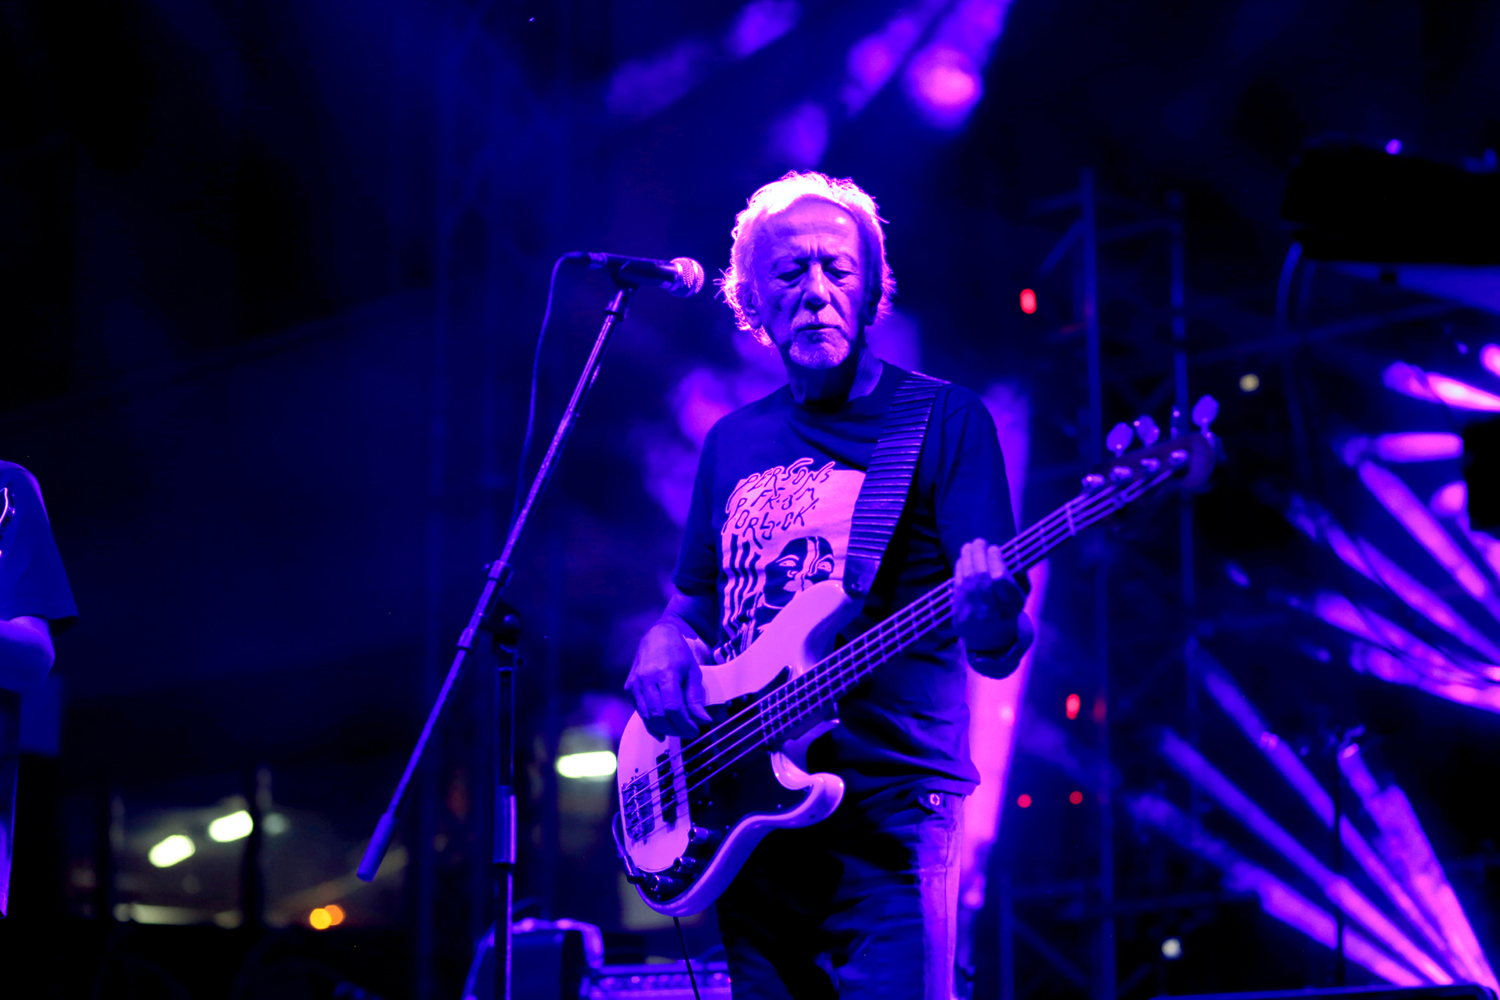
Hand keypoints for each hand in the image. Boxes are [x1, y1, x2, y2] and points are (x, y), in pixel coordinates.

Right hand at [625, 621, 712, 740]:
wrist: (657, 637)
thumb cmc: (678, 653)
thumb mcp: (693, 672)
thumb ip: (695, 698)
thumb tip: (703, 720)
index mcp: (665, 673)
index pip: (673, 708)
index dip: (684, 724)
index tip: (695, 730)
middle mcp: (646, 679)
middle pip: (659, 715)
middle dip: (676, 729)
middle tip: (689, 732)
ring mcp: (635, 684)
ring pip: (648, 717)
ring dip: (664, 729)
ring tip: (678, 730)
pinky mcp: (629, 688)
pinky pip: (640, 712)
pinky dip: (651, 725)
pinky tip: (662, 732)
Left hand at [952, 536, 1025, 654]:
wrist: (990, 643)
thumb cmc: (1008, 614)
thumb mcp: (1022, 599)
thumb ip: (1019, 578)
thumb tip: (1009, 555)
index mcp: (1011, 608)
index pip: (1000, 580)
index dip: (996, 560)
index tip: (995, 548)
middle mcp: (991, 613)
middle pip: (981, 578)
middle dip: (979, 555)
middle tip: (979, 541)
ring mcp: (972, 615)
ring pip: (967, 581)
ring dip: (967, 559)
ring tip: (969, 546)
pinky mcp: (958, 616)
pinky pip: (956, 588)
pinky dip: (958, 571)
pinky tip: (962, 560)